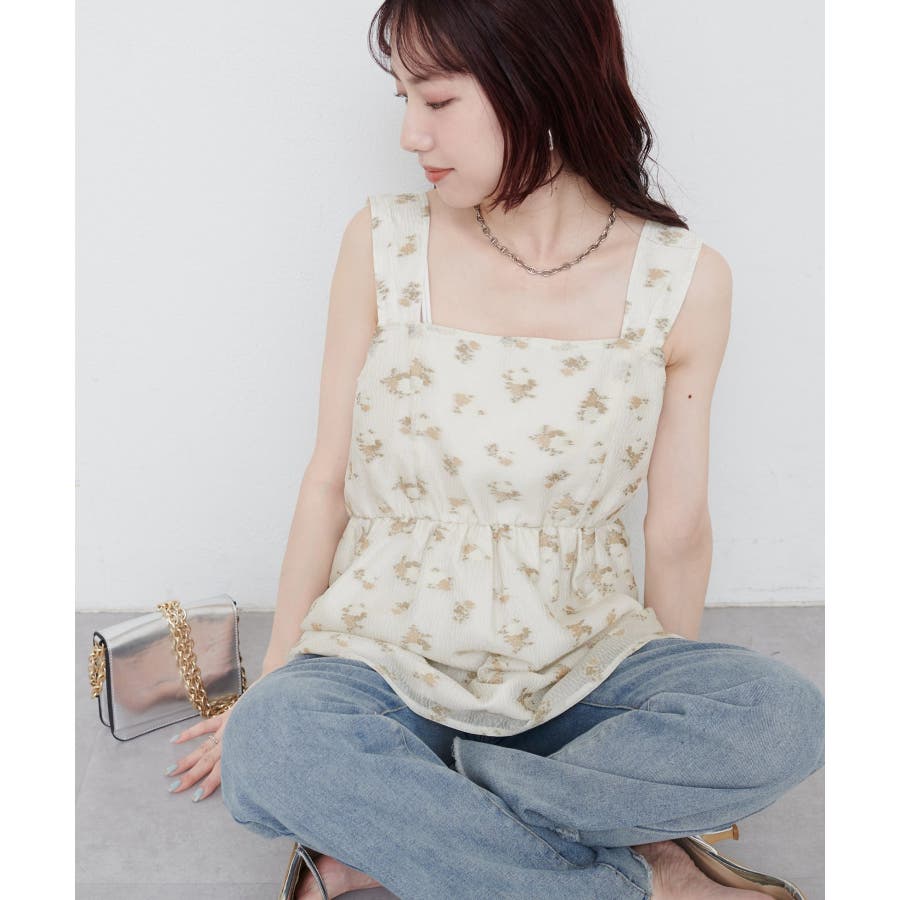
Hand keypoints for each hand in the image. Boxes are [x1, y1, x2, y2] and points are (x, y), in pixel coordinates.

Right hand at [163, 674, 270, 800]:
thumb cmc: (278, 726)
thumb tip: (254, 782)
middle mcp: (234, 742)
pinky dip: (190, 732)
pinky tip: (175, 740)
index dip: (209, 785)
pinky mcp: (228, 715)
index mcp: (244, 752)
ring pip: (204, 747)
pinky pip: (206, 725)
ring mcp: (229, 728)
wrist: (280, 696)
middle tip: (174, 789)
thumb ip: (258, 762)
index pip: (223, 772)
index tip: (195, 797)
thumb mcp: (271, 748)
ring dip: (187, 760)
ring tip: (170, 771)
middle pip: (209, 763)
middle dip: (191, 776)